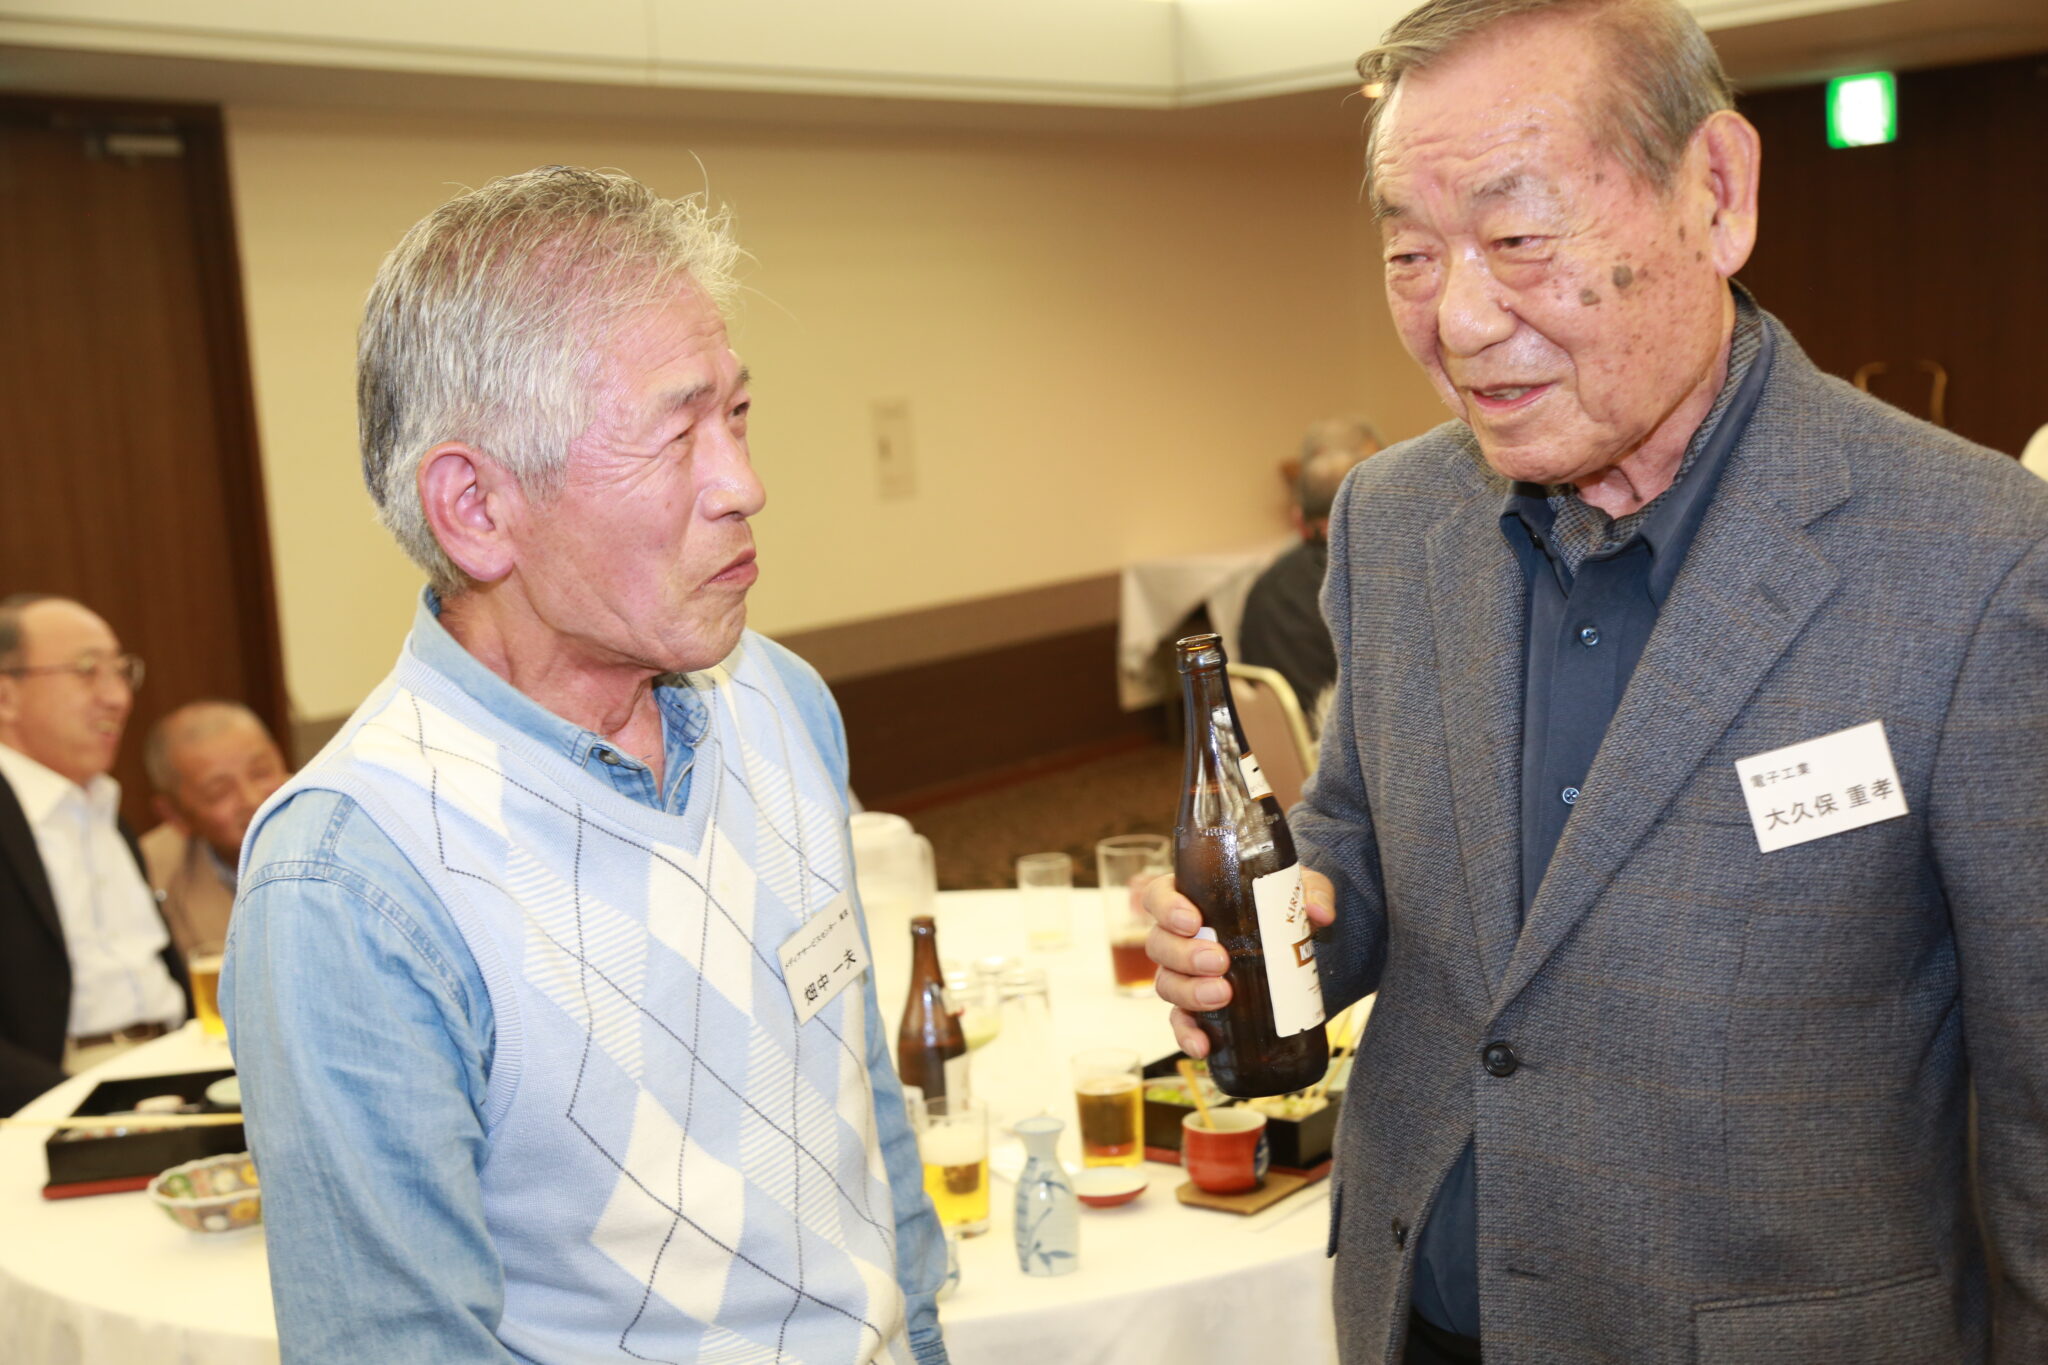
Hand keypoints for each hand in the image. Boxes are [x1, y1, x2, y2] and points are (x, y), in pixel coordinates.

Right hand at [1142, 868, 1335, 1057]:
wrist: (1295, 945)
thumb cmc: (1282, 907)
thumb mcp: (1301, 890)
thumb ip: (1312, 894)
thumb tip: (1320, 915)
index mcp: (1192, 899)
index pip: (1159, 896)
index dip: (1167, 908)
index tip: (1193, 920)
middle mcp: (1180, 938)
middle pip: (1159, 945)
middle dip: (1185, 955)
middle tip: (1219, 961)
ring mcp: (1185, 974)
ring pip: (1167, 983)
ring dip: (1189, 992)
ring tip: (1223, 995)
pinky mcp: (1198, 1007)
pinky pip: (1181, 1023)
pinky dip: (1188, 1035)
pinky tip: (1204, 1046)